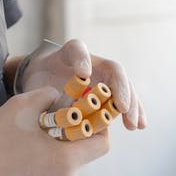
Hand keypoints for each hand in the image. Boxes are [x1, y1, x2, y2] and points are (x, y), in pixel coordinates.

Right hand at [0, 87, 108, 175]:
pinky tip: (29, 150)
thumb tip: (59, 95)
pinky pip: (55, 175)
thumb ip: (48, 96)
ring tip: (39, 134)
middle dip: (76, 135)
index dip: (100, 126)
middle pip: (84, 154)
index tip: (88, 113)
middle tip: (59, 119)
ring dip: (61, 148)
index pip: (102, 144)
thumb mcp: (22, 106)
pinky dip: (49, 162)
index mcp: (66, 160)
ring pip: (69, 165)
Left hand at [15, 38, 145, 130]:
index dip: (82, 60)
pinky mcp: (108, 95)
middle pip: (114, 72)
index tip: (83, 75)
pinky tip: (139, 126)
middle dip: (121, 91)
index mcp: (72, 54)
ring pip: (124, 87)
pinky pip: (123, 102)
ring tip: (134, 124)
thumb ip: (45, 86)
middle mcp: (93, 63)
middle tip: (123, 109)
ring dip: (132, 105)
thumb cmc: (40, 82)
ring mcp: (104, 79)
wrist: (43, 87)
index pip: (77, 50)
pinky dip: (132, 113)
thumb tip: (76, 84)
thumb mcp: (37, 79)